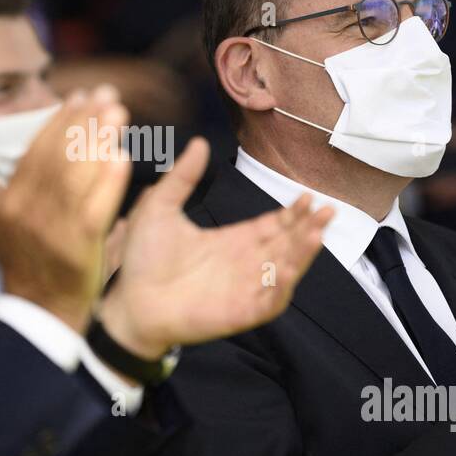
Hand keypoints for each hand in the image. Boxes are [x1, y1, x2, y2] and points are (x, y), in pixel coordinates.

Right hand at [0, 86, 130, 333]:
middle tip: (106, 93)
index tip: (79, 95)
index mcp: (9, 199)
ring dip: (99, 141)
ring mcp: (54, 228)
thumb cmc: (18, 257)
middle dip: (84, 120)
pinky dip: (109, 181)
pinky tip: (122, 157)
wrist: (38, 309)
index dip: (59, 120)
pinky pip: (95, 207)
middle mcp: (28, 210)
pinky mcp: (79, 246)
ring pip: (78, 176)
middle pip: (59, 156)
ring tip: (117, 112)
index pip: (37, 150)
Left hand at [98, 138, 331, 359]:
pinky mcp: (239, 313)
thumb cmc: (141, 259)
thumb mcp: (161, 207)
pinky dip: (283, 285)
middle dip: (309, 228)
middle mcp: (242, 264)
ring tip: (317, 231)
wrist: (127, 300)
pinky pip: (271, 301)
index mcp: (230, 241)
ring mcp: (244, 289)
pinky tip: (291, 267)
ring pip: (285, 269)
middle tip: (328, 209)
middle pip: (286, 244)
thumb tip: (200, 142)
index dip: (293, 213)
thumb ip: (182, 176)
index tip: (308, 195)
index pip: (272, 225)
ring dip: (303, 252)